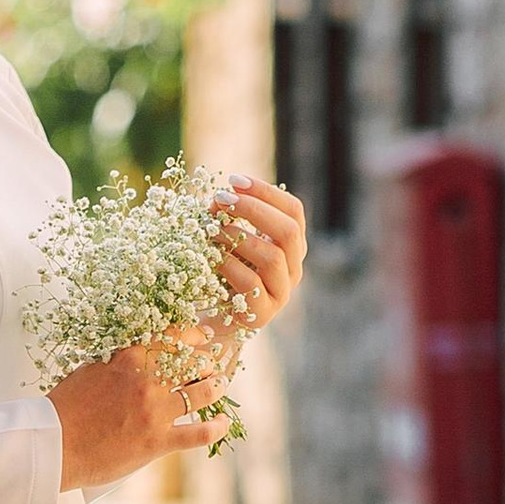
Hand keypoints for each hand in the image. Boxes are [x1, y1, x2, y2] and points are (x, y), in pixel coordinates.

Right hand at [52, 340, 232, 492]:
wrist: (53, 445)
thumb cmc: (64, 408)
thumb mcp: (90, 369)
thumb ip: (118, 360)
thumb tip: (135, 353)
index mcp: (130, 357)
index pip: (175, 335)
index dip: (195, 335)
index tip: (203, 336)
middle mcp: (148, 380)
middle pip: (196, 362)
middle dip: (208, 363)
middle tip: (211, 366)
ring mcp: (156, 411)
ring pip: (205, 392)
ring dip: (216, 388)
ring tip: (218, 387)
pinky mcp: (159, 441)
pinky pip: (201, 432)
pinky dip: (218, 427)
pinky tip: (224, 423)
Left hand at [210, 178, 305, 336]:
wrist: (211, 323)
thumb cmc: (219, 274)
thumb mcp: (227, 242)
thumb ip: (229, 220)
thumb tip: (217, 198)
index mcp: (290, 246)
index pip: (293, 211)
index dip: (266, 192)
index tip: (234, 180)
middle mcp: (293, 268)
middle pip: (288, 231)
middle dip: (253, 209)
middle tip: (221, 199)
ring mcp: (281, 292)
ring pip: (273, 257)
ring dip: (238, 236)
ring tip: (210, 228)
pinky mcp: (263, 313)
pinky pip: (252, 283)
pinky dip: (229, 265)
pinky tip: (210, 256)